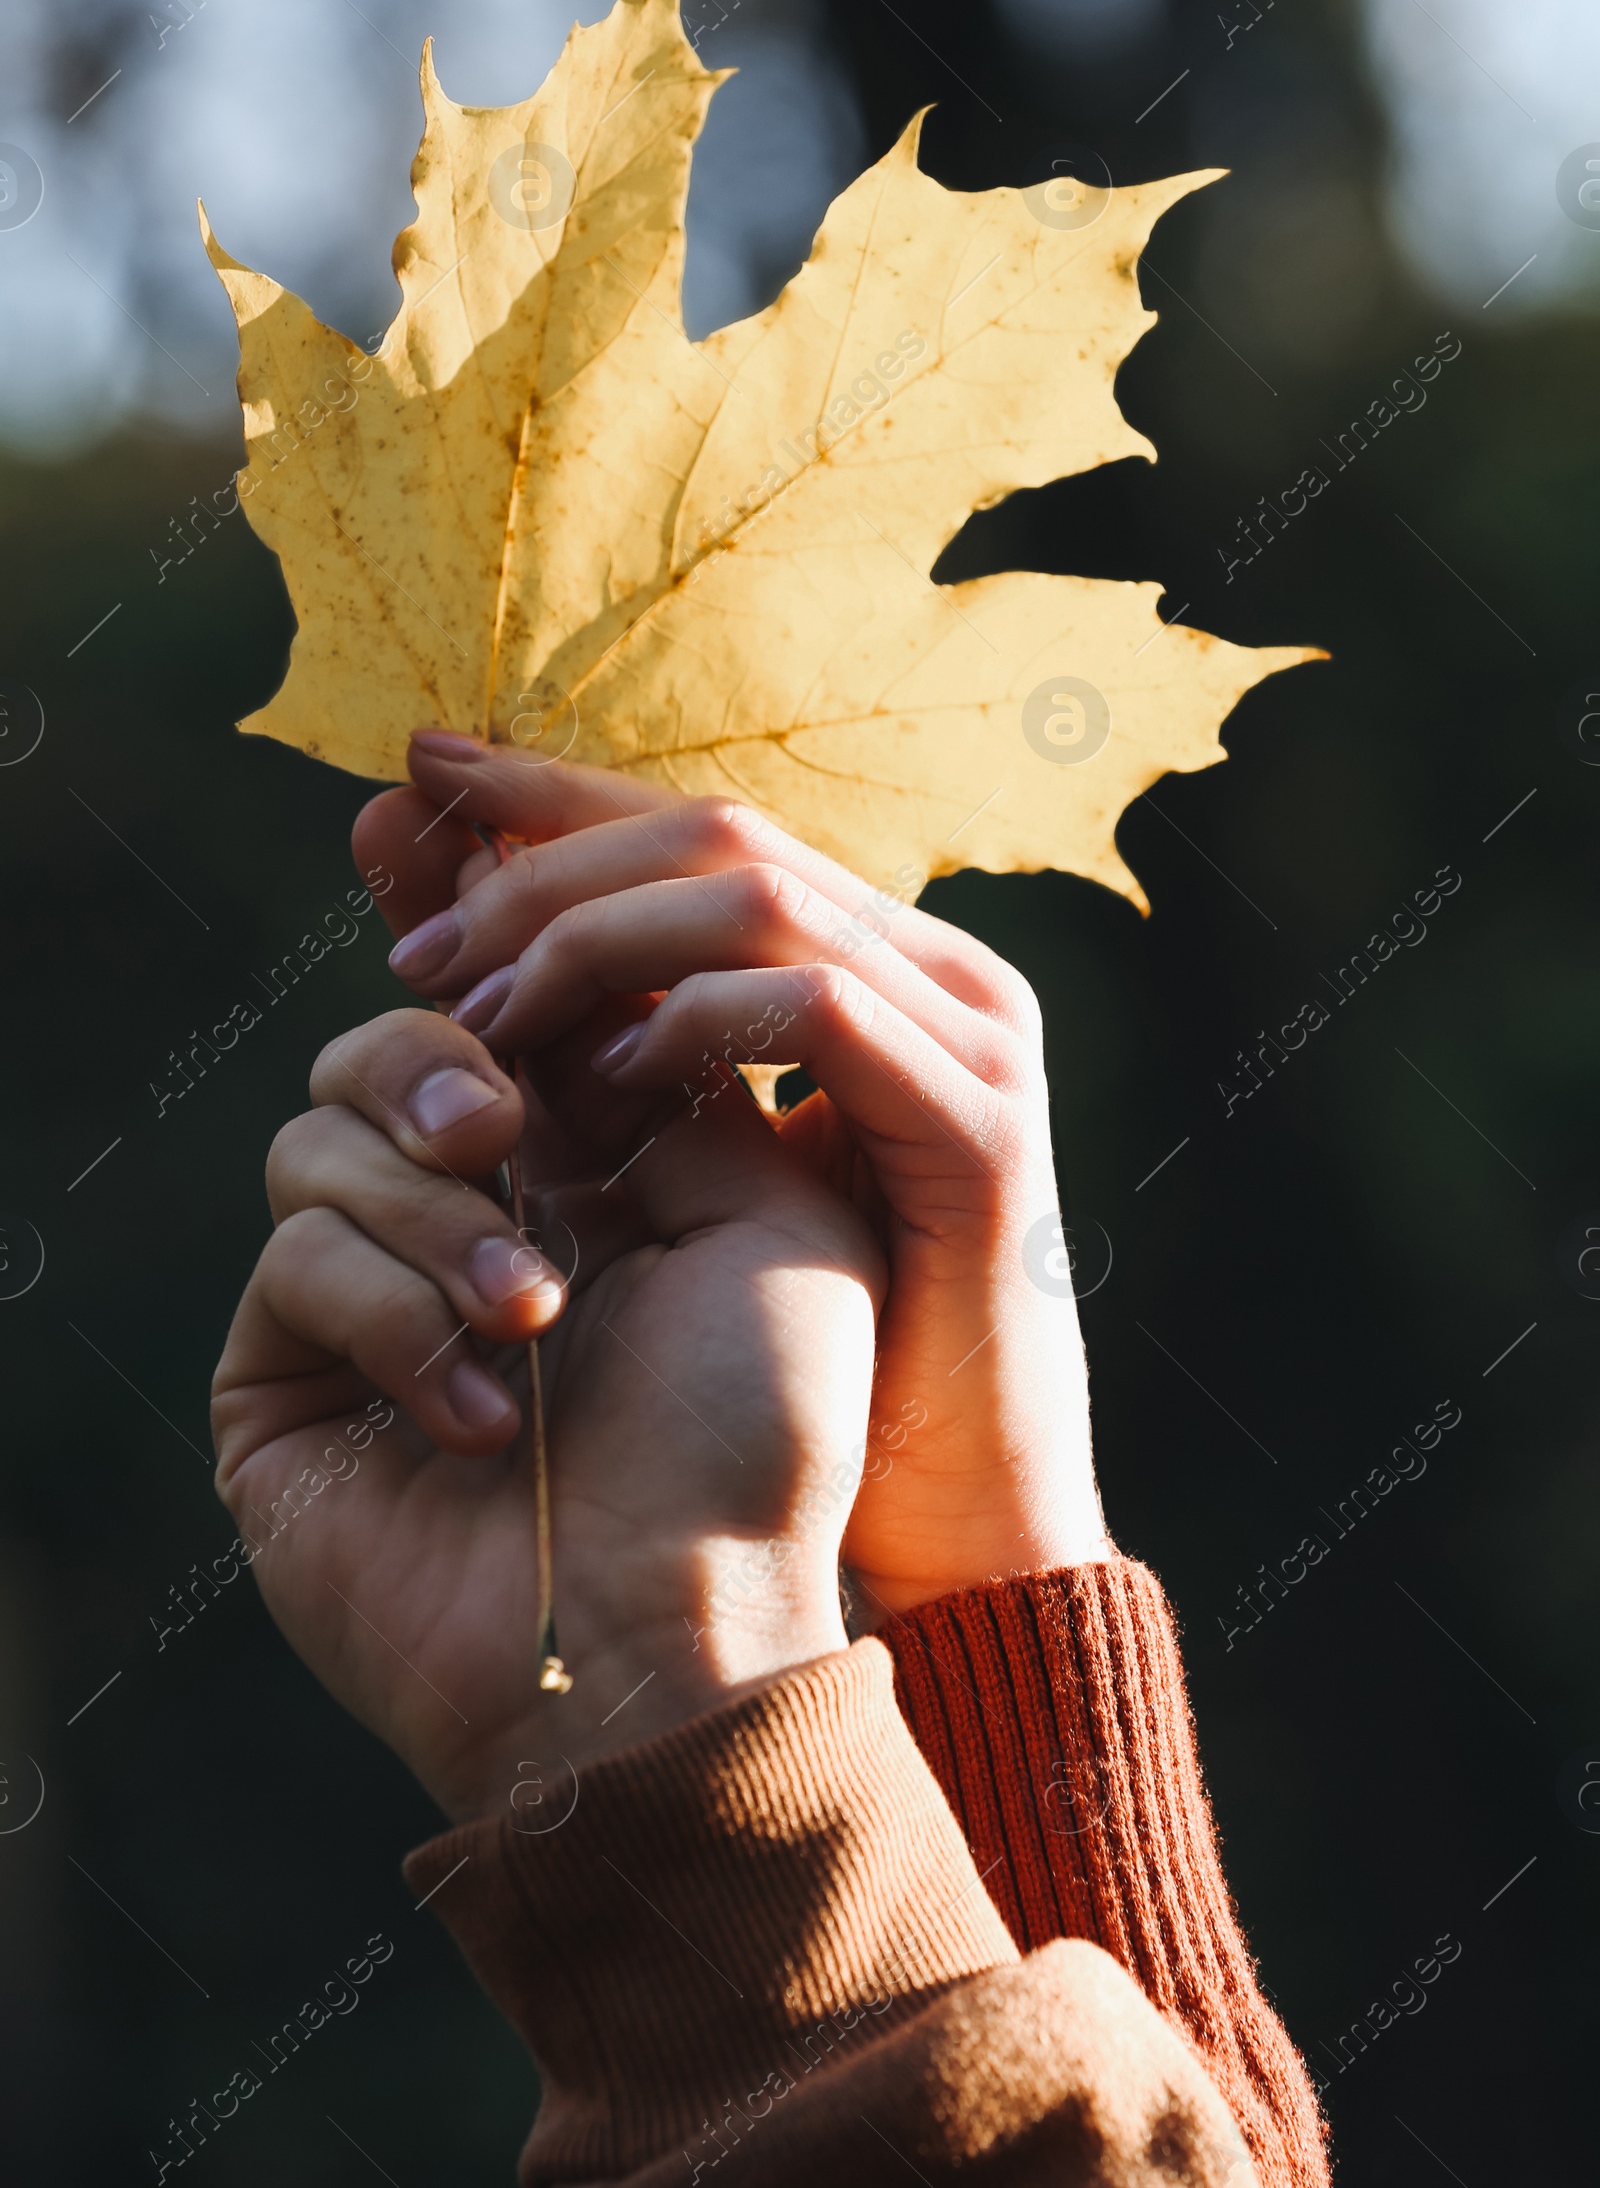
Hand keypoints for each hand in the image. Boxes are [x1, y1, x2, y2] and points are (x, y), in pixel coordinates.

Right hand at [210, 996, 881, 1822]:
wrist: (677, 1632)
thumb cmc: (750, 1440)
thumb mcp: (772, 1221)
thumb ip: (681, 1078)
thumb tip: (589, 987)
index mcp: (580, 1175)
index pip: (496, 1019)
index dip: (488, 964)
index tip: (484, 927)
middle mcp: (463, 1225)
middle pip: (375, 1051)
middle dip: (432, 1062)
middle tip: (494, 1127)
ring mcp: (365, 1304)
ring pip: (316, 1140)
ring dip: (434, 1216)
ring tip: (528, 1318)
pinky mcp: (283, 1383)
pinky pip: (292, 1258)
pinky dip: (391, 1316)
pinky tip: (479, 1416)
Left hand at [352, 732, 1109, 1617]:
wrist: (959, 1526)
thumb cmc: (817, 1360)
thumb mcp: (684, 1172)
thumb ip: (597, 1043)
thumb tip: (456, 930)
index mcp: (876, 967)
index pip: (700, 826)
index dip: (555, 790)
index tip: (415, 778)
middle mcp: (937, 973)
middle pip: (719, 832)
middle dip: (548, 860)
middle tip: (422, 940)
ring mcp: (973, 1040)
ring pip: (757, 897)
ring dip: (594, 936)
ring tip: (480, 1010)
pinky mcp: (980, 1128)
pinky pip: (815, 1012)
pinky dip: (693, 1020)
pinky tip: (601, 1075)